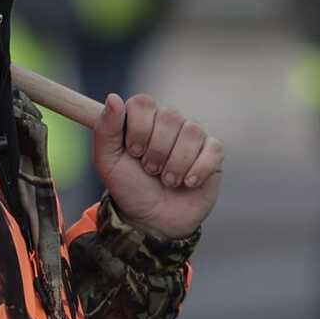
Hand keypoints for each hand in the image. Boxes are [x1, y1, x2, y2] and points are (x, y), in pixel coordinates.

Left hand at [93, 93, 223, 240]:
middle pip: (169, 116)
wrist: (153, 220)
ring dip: (176, 163)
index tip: (133, 152)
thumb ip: (106, 129)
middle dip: (157, 151)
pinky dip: (199, 169)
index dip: (139, 128)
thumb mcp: (107, 161)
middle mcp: (169, 122)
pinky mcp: (213, 153)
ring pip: (191, 132)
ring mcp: (192, 136)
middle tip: (150, 170)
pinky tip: (189, 183)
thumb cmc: (129, 186)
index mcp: (142, 118)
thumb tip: (113, 98)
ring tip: (167, 180)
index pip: (143, 102)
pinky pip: (213, 148)